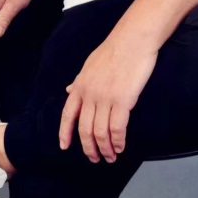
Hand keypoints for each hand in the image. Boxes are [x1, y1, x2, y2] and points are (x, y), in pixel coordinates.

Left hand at [59, 35, 157, 162]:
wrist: (132, 39)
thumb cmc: (114, 50)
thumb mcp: (89, 65)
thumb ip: (79, 81)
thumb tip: (68, 91)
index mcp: (80, 85)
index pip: (67, 114)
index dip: (65, 133)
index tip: (64, 147)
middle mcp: (89, 94)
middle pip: (84, 129)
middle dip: (89, 148)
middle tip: (95, 159)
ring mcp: (105, 98)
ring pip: (100, 133)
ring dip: (105, 149)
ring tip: (110, 157)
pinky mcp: (123, 100)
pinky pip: (117, 128)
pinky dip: (118, 142)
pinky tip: (120, 147)